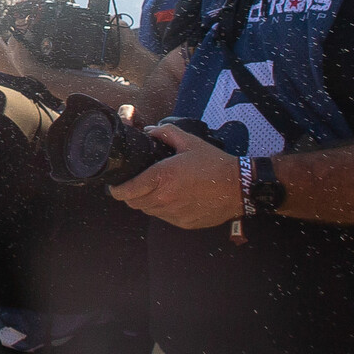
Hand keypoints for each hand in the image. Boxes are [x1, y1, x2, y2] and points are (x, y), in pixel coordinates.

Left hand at [108, 122, 242, 227]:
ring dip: (146, 202)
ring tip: (155, 190)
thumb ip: (166, 133)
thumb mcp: (189, 142)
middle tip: (135, 185)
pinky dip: (163, 209)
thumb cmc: (214, 164)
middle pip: (133, 203)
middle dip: (130, 194)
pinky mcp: (183, 222)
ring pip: (148, 211)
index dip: (116, 190)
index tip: (114, 186)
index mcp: (161, 177)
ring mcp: (174, 213)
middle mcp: (164, 198)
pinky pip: (164, 217)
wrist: (238, 187)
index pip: (127, 191)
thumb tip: (150, 131)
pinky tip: (172, 198)